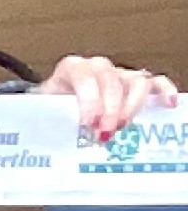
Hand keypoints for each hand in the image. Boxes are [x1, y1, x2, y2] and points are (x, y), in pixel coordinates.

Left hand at [41, 54, 176, 141]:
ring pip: (135, 82)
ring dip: (131, 106)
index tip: (88, 123)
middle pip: (112, 82)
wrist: (53, 102)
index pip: (85, 77)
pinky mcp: (134, 84)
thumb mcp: (43, 111)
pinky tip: (167, 104)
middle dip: (109, 110)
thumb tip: (48, 142)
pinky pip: (154, 82)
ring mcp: (119, 74)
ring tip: (122, 127)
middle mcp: (98, 67)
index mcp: (72, 68)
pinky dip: (163, 91)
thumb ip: (48, 121)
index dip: (89, 100)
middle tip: (104, 133)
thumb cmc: (50, 107)